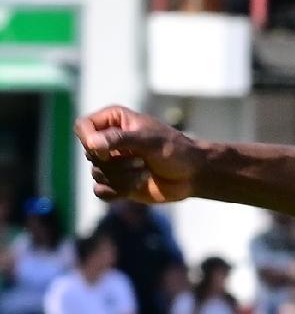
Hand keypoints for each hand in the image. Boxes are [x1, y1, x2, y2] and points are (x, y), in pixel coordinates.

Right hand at [79, 107, 204, 205]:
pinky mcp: (115, 184)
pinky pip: (100, 192)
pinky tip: (137, 186)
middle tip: (141, 160)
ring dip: (124, 177)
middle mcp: (107, 141)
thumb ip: (120, 139)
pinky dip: (118, 191)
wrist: (193, 175)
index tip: (105, 150)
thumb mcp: (149, 140)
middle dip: (116, 162)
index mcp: (113, 121)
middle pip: (89, 154)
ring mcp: (111, 163)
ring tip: (145, 171)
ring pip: (97, 174)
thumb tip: (91, 144)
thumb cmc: (175, 151)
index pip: (82, 126)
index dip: (88, 139)